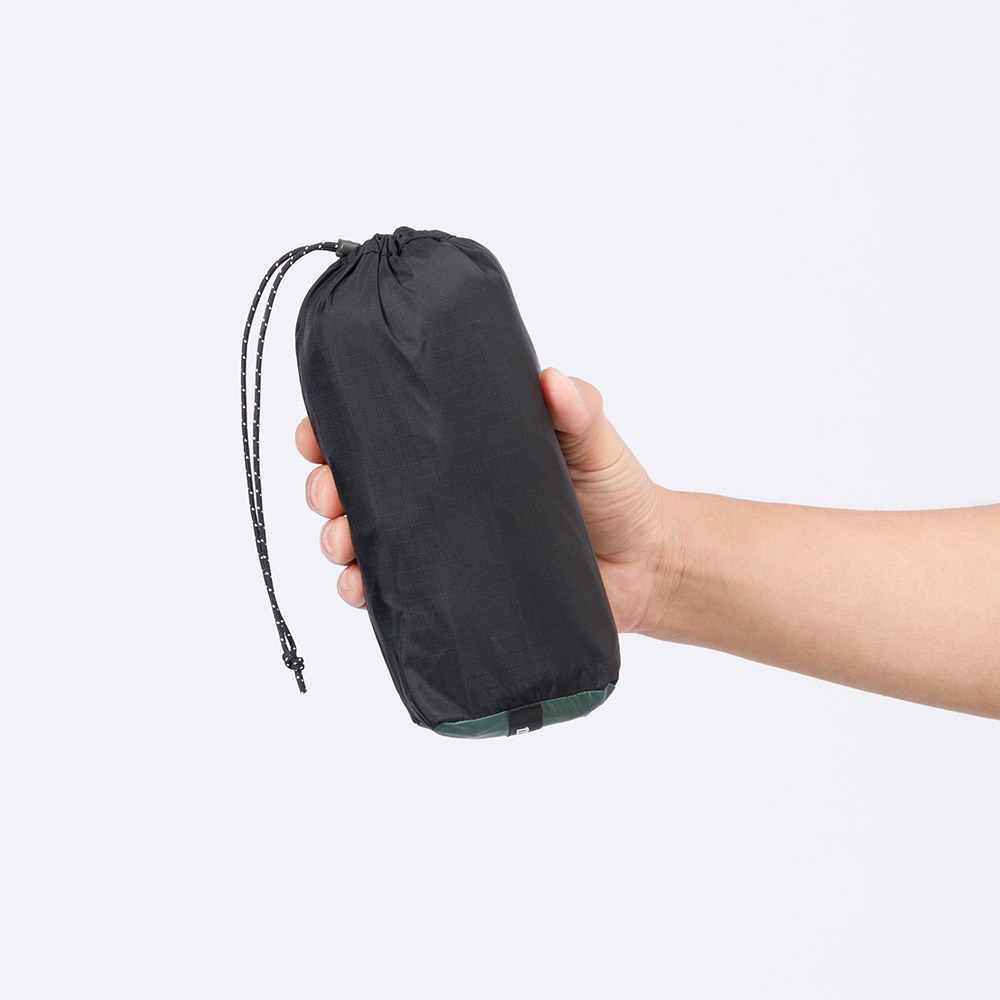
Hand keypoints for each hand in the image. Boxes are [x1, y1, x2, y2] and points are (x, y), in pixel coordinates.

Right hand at [294, 367, 669, 631]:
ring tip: (342, 541)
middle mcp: (441, 493)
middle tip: (329, 493)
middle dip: (325, 486)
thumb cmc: (617, 492)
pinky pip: (393, 591)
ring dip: (336, 538)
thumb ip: (579, 408)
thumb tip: (551, 380)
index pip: (385, 427)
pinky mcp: (453, 591)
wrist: (644, 567)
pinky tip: (358, 587)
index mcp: (462, 446)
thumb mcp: (595, 440)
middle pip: (358, 483)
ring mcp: (443, 543)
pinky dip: (361, 590)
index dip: (338, 426)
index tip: (316, 432)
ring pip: (363, 537)